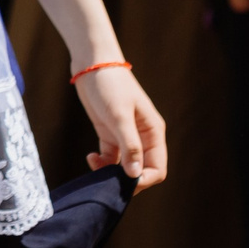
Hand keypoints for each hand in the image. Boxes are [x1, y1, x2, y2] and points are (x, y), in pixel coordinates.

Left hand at [72, 64, 168, 190]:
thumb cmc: (110, 85)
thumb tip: (135, 175)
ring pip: (124, 167)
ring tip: (95, 166)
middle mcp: (142, 138)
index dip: (144, 180)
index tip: (124, 183)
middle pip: (141, 170)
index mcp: (153, 133)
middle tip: (106, 180)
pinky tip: (90, 157)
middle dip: (126, 180)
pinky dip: (102, 163)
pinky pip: (110, 158)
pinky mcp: (109, 134)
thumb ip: (129, 145)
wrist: (91, 64)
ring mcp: (125, 137)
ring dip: (111, 173)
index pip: (158, 168)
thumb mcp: (119, 115)